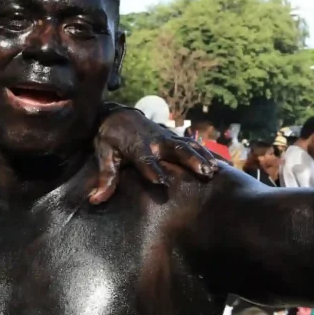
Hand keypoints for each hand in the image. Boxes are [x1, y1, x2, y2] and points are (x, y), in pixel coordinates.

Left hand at [90, 104, 218, 203]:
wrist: (119, 115)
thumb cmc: (111, 139)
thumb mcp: (104, 155)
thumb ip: (105, 177)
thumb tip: (95, 199)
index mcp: (137, 147)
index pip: (145, 160)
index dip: (153, 170)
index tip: (162, 182)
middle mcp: (155, 142)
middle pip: (175, 150)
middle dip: (190, 160)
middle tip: (204, 172)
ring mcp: (167, 138)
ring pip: (187, 146)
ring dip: (201, 157)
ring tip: (215, 170)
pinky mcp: (173, 137)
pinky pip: (192, 144)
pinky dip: (205, 152)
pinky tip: (218, 164)